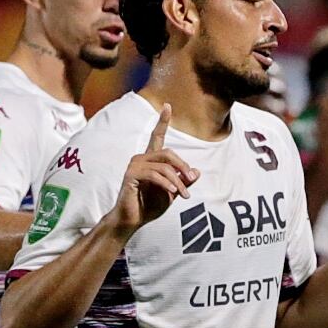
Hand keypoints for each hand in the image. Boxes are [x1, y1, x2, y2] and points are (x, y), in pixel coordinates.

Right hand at [103, 105, 198, 234]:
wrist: (132, 220)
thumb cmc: (149, 207)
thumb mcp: (172, 193)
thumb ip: (183, 182)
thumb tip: (197, 172)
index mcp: (150, 160)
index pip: (157, 137)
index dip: (162, 121)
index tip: (167, 106)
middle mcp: (141, 158)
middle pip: (168, 153)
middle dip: (183, 167)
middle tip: (190, 181)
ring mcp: (134, 165)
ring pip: (164, 165)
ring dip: (178, 180)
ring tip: (184, 195)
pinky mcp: (131, 175)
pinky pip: (154, 174)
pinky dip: (167, 183)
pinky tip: (173, 192)